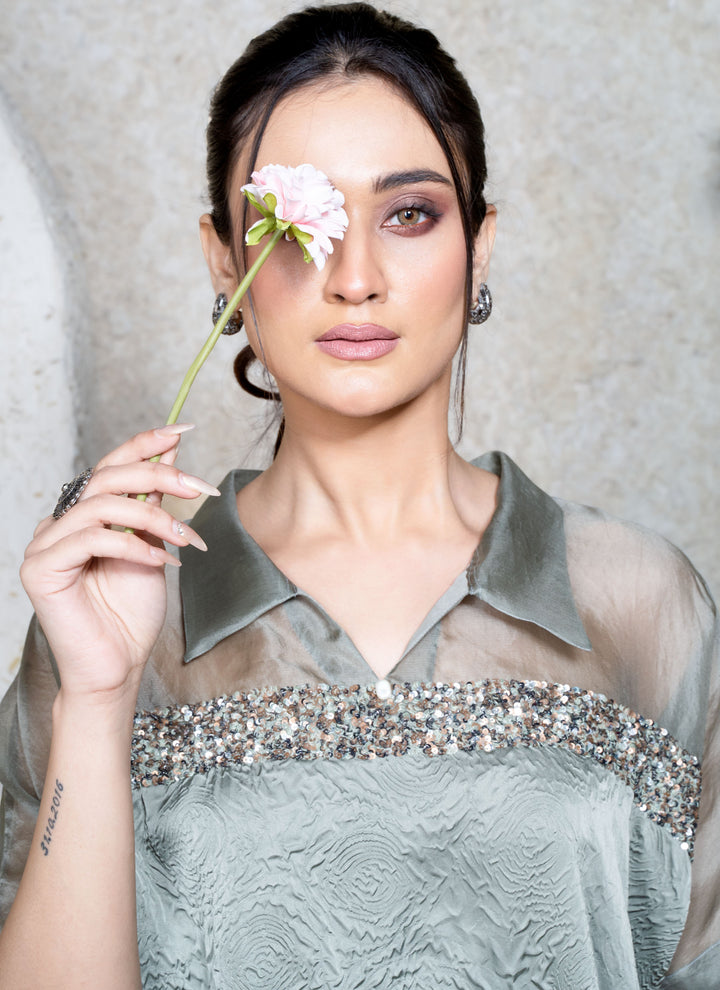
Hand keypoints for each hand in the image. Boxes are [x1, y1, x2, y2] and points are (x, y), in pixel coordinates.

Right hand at [20, 425, 218, 702]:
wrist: (119, 665)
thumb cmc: (132, 612)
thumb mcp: (154, 545)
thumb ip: (154, 501)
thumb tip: (170, 451)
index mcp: (85, 513)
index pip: (111, 465)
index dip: (145, 443)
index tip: (184, 429)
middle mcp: (60, 522)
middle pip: (107, 477)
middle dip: (159, 477)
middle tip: (199, 489)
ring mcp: (45, 544)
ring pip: (101, 505)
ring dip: (154, 517)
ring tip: (186, 540)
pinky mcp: (40, 569)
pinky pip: (91, 540)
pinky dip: (132, 546)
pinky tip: (160, 561)